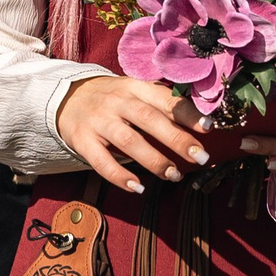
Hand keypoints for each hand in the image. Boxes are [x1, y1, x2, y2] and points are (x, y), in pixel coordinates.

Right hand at [55, 73, 210, 193]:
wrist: (66, 97)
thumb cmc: (114, 98)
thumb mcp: (135, 91)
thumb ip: (161, 103)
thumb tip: (200, 122)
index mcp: (134, 87)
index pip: (164, 98)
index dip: (187, 113)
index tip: (208, 128)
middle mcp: (117, 102)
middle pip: (149, 119)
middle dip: (177, 139)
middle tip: (201, 157)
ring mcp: (99, 121)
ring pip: (129, 141)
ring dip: (154, 160)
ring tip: (174, 175)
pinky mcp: (83, 140)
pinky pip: (102, 162)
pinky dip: (120, 176)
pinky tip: (138, 188)